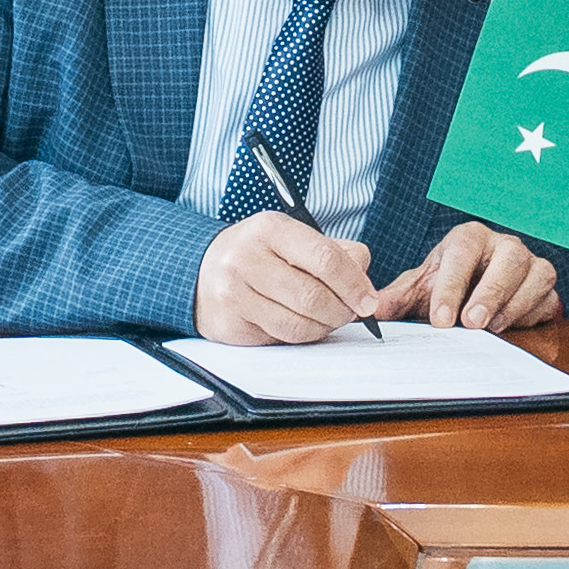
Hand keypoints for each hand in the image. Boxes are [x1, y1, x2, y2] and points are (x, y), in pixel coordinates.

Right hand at [194, 212, 381, 344]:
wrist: (200, 269)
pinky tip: (298, 323)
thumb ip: (336, 253)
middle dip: (341, 311)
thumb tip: (364, 284)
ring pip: (297, 325)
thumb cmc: (258, 253)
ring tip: (326, 318)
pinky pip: (278, 340)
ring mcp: (233, 294)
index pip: (325, 259)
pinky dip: (298, 336)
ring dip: (323, 327)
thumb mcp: (293, 237)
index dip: (354, 284)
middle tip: (350, 312)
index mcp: (270, 228)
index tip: (368, 300)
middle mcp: (246, 259)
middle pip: (313, 297)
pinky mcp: (228, 325)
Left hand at [380, 220, 564, 331]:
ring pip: (537, 273)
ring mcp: (529, 265)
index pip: (463, 250)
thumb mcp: (416, 290)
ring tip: (493, 327)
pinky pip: (550, 298)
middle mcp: (503, 246)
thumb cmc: (445, 285)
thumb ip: (394, 299)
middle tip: (471, 323)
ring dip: (516, 302)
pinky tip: (513, 328)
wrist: (473, 292)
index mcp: (468, 239)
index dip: (452, 282)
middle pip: (509, 257)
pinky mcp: (545, 289)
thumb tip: (366, 312)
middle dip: (491, 290)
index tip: (439, 317)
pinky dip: (533, 313)